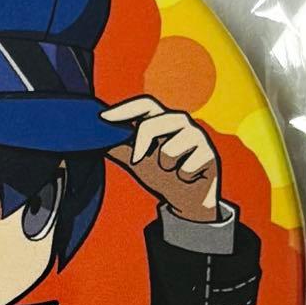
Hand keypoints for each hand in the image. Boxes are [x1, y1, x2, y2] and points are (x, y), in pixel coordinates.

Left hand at [100, 97, 220, 222]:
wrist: (188, 200)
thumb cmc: (162, 175)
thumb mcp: (136, 161)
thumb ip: (118, 148)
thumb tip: (95, 139)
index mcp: (162, 120)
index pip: (144, 105)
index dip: (124, 109)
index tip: (103, 118)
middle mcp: (181, 123)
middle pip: (153, 123)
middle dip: (141, 143)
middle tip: (138, 160)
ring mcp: (197, 137)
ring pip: (169, 149)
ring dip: (165, 167)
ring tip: (172, 170)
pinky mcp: (210, 155)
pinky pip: (185, 168)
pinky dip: (182, 178)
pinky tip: (187, 177)